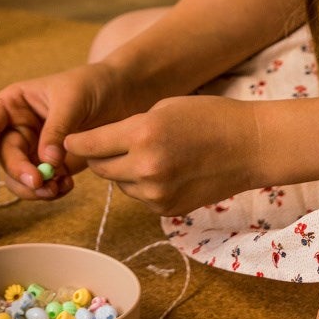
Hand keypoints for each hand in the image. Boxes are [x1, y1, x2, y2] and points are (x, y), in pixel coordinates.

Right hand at [0, 62, 136, 201]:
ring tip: (57, 187)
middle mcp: (19, 128)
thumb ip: (56, 130)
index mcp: (15, 103)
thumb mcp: (72, 100)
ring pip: (20, 177)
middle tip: (40, 182)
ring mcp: (34, 149)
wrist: (121, 95)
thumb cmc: (92, 85)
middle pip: (5, 156)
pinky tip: (67, 186)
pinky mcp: (52, 166)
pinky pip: (42, 185)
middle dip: (20, 172)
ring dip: (34, 188)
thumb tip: (46, 162)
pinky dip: (51, 191)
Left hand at [63, 94, 264, 216]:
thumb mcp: (163, 108)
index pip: (90, 145)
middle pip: (101, 169)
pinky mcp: (168, 210)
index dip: (76, 142)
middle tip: (105, 145)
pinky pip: (141, 197)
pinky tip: (166, 169)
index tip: (68, 141)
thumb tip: (98, 146)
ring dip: (123, 171)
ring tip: (148, 153)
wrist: (250, 146)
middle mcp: (146, 168)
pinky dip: (144, 185)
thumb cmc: (208, 116)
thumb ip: (128, 127)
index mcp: (142, 135)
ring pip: (120, 184)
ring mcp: (157, 193)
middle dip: (99, 157)